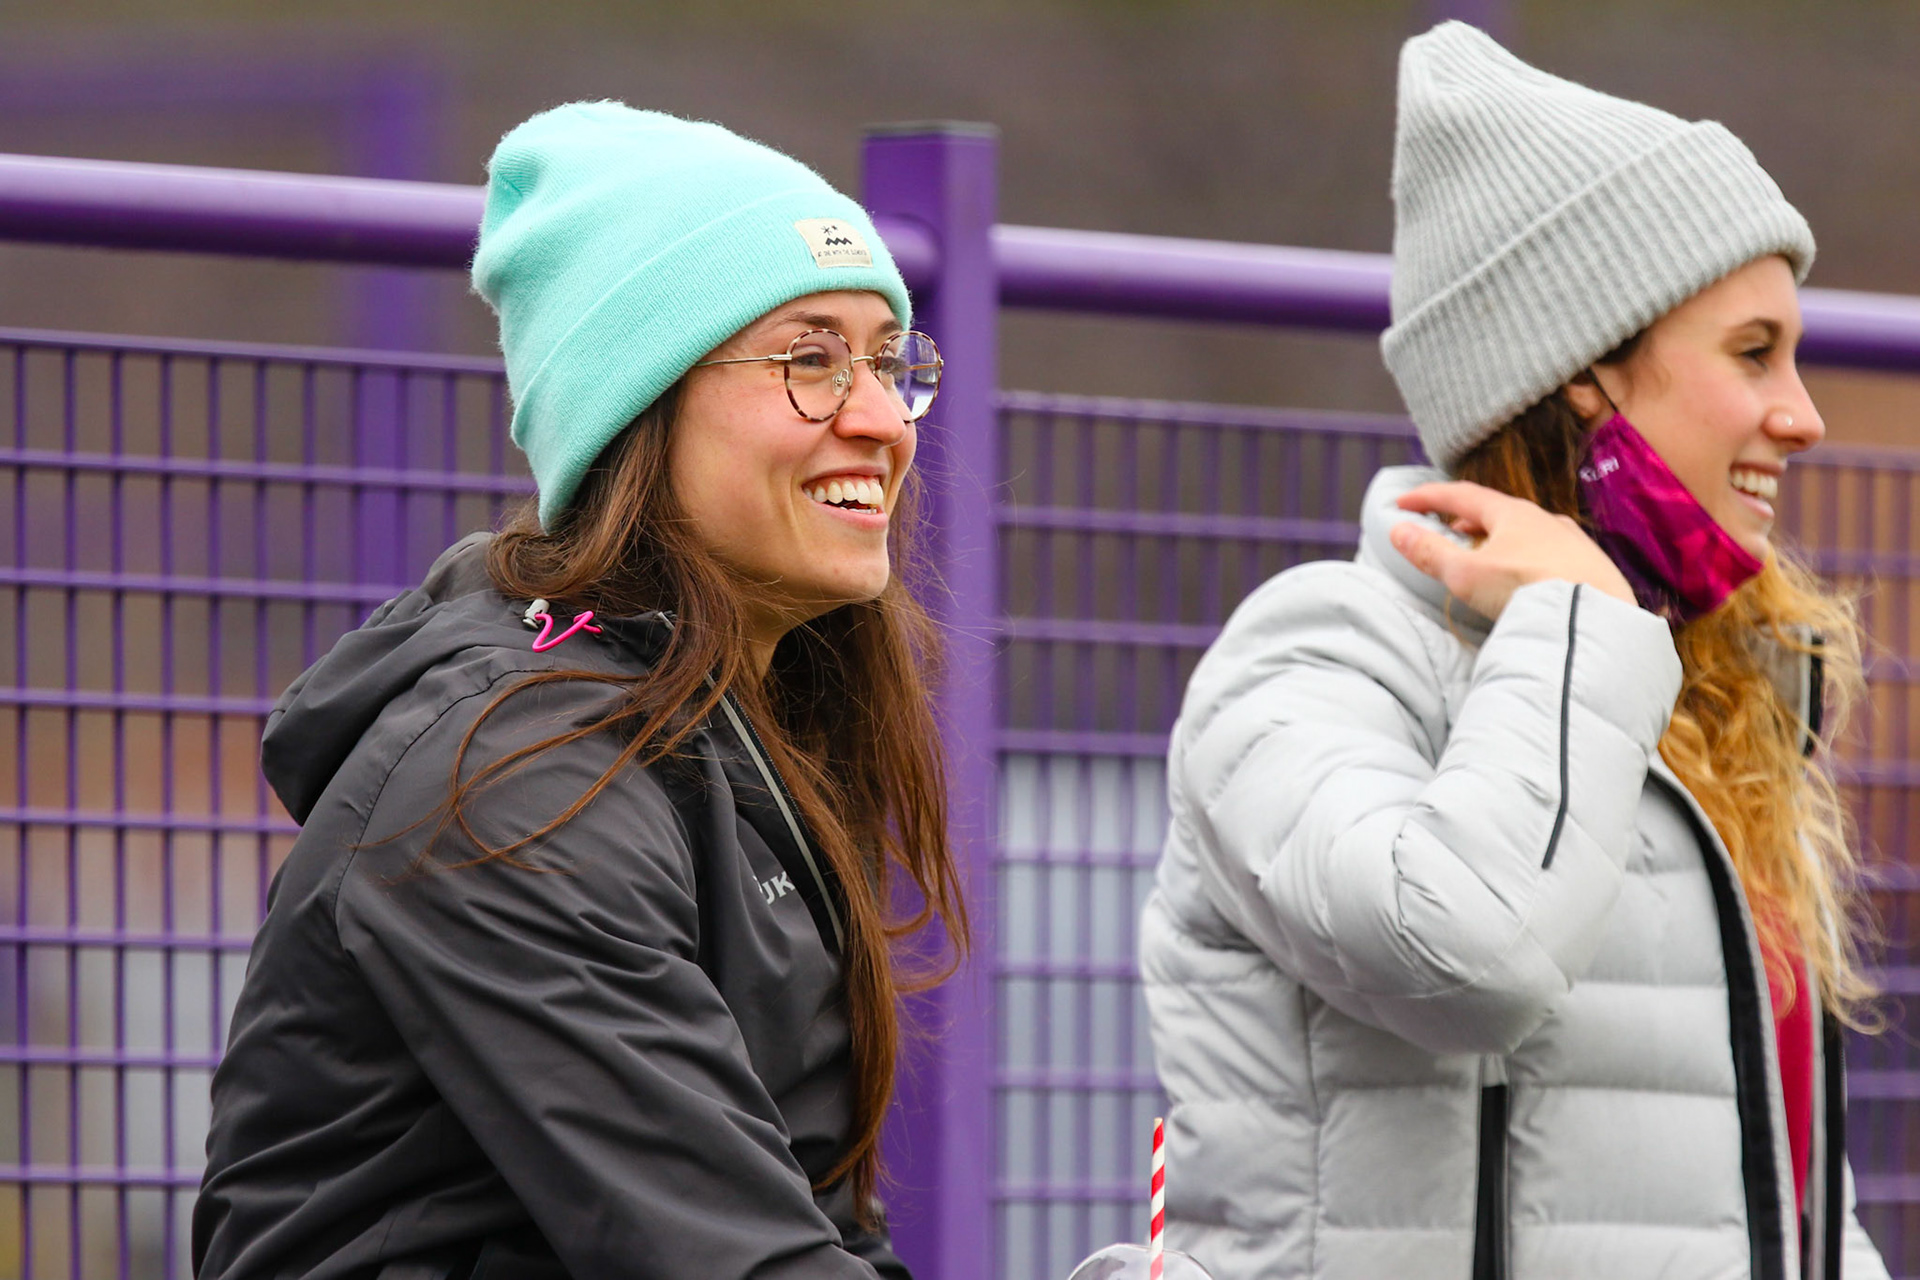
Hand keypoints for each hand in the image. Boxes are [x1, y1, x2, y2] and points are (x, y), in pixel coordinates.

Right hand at [1390, 481, 1634, 619]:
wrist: (1595, 615)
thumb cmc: (1528, 589)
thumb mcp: (1467, 575)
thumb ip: (1430, 552)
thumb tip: (1398, 530)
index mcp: (1512, 513)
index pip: (1461, 495)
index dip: (1428, 497)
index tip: (1402, 501)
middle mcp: (1545, 519)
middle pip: (1498, 511)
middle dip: (1467, 519)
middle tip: (1446, 529)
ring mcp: (1573, 541)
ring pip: (1529, 531)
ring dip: (1500, 538)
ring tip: (1486, 553)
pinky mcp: (1593, 566)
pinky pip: (1553, 553)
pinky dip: (1529, 557)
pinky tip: (1529, 576)